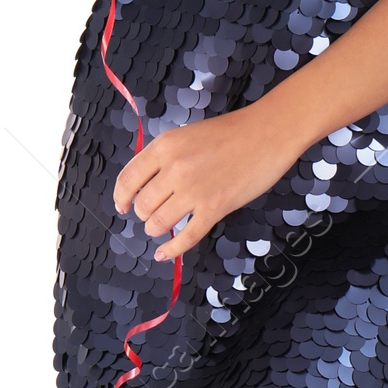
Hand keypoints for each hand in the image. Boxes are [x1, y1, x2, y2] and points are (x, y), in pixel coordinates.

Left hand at [113, 108, 302, 261]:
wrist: (266, 133)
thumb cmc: (229, 132)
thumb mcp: (186, 135)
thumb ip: (164, 157)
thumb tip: (146, 184)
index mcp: (165, 147)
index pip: (128, 179)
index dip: (121, 197)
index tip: (122, 206)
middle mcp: (174, 169)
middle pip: (142, 205)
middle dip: (143, 215)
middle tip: (150, 215)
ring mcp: (194, 191)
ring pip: (159, 223)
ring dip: (156, 230)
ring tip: (160, 229)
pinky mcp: (214, 209)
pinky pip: (185, 237)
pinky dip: (171, 250)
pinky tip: (165, 254)